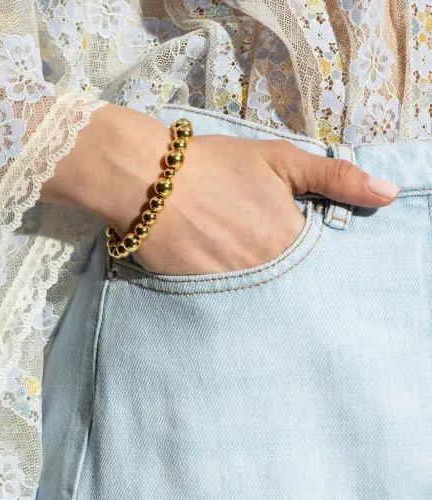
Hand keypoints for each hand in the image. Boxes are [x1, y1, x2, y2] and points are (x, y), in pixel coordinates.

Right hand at [42, 105, 399, 275]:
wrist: (147, 179)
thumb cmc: (214, 165)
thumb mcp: (278, 160)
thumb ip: (335, 178)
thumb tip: (388, 195)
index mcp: (288, 238)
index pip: (318, 265)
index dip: (307, 255)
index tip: (295, 247)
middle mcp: (264, 270)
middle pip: (290, 286)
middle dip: (283, 274)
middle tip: (259, 254)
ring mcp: (230, 287)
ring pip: (259, 299)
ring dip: (258, 287)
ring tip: (238, 264)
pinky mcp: (199, 295)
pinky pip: (225, 305)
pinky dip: (229, 295)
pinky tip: (217, 274)